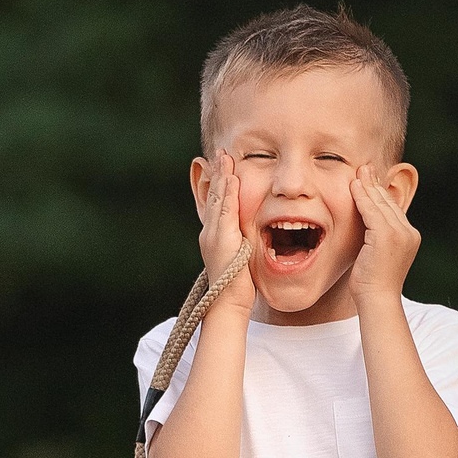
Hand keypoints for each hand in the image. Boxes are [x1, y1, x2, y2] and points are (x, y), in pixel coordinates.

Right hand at [196, 150, 254, 316]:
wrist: (227, 304)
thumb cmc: (236, 287)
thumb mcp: (238, 259)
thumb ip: (240, 245)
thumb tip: (247, 239)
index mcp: (214, 237)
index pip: (215, 204)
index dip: (218, 184)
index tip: (222, 166)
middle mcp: (210, 232)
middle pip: (212, 197)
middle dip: (217, 174)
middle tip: (220, 153)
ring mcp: (214, 235)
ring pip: (217, 199)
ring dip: (222, 177)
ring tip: (225, 157)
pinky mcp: (222, 239)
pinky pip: (225, 210)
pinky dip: (228, 192)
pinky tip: (232, 178)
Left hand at [349, 163, 420, 305]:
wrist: (378, 300)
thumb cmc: (373, 284)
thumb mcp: (378, 256)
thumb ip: (377, 238)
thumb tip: (367, 228)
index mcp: (410, 237)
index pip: (393, 209)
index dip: (380, 193)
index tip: (370, 179)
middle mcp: (409, 233)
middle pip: (389, 202)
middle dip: (375, 184)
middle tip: (365, 168)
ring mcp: (400, 234)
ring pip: (381, 204)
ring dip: (368, 186)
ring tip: (359, 171)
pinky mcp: (387, 236)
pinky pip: (371, 211)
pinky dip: (362, 197)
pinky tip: (353, 187)